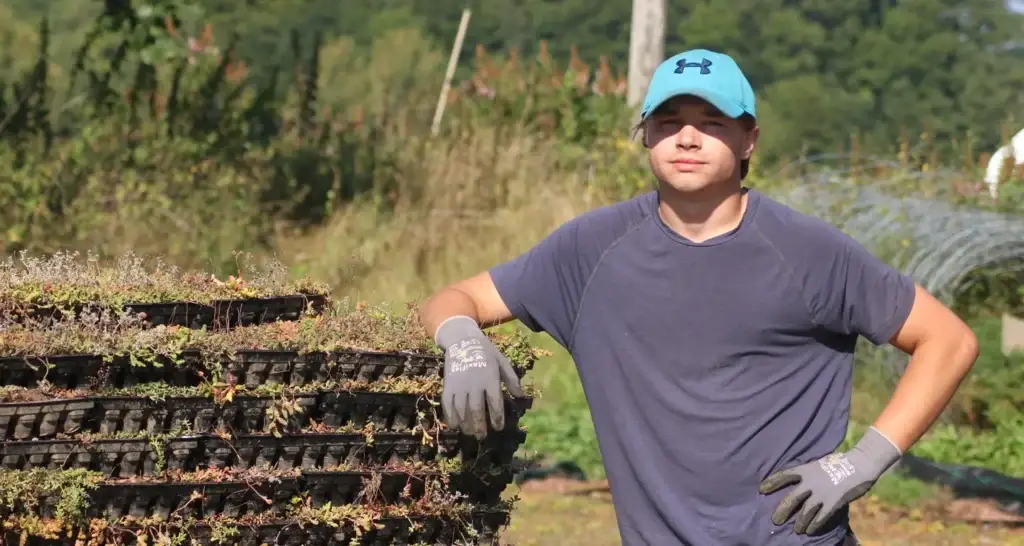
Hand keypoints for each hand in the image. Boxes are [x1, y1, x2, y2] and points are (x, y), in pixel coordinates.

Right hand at [434, 315, 524, 439]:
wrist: (462, 341)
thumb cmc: (486, 352)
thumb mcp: (502, 362)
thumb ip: (511, 380)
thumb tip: (520, 396)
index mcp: (490, 379)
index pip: (495, 403)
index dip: (497, 418)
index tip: (498, 428)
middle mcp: (474, 384)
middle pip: (477, 410)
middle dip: (480, 426)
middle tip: (482, 437)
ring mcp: (459, 386)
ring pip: (462, 411)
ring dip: (466, 425)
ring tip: (471, 433)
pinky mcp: (448, 386)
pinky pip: (448, 405)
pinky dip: (451, 418)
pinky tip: (455, 426)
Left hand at [759, 427, 901, 534]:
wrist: (860, 464)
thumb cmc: (840, 462)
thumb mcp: (819, 463)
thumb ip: (809, 473)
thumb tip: (801, 482)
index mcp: (806, 469)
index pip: (784, 475)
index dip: (772, 482)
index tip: (761, 490)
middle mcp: (811, 482)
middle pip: (792, 498)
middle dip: (782, 510)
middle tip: (775, 520)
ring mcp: (822, 493)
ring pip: (805, 511)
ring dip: (799, 522)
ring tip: (796, 530)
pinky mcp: (833, 502)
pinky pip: (821, 517)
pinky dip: (814, 525)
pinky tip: (810, 531)